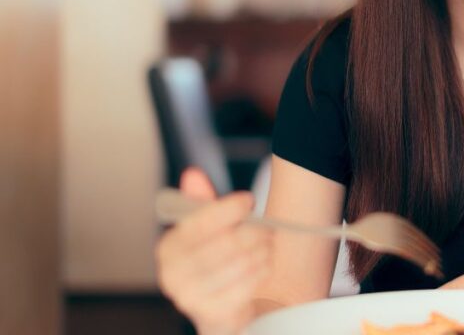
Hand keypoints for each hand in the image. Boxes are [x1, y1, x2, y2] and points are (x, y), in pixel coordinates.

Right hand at [155, 167, 272, 334]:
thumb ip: (202, 204)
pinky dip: (261, 270)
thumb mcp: (206, 231)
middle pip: (224, 243)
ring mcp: (190, 297)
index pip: (198, 222)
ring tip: (267, 245)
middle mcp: (172, 274)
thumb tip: (193, 175)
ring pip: (239, 263)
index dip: (226, 209)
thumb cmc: (214, 264)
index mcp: (169, 248)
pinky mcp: (211, 314)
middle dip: (253, 231)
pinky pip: (247, 285)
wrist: (221, 309)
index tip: (247, 200)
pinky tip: (264, 265)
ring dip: (261, 251)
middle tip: (268, 227)